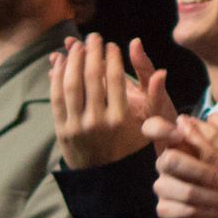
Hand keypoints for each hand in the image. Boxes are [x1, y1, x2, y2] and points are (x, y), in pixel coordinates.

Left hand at [52, 34, 171, 170]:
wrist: (106, 181)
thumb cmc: (130, 150)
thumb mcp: (148, 127)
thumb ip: (154, 97)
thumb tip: (162, 72)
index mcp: (120, 119)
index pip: (114, 78)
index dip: (112, 57)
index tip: (112, 45)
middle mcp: (97, 121)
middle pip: (91, 76)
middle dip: (91, 51)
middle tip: (93, 37)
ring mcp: (77, 126)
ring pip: (71, 84)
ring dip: (72, 59)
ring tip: (76, 45)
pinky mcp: (62, 130)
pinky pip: (56, 97)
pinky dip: (56, 76)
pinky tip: (59, 62)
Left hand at [151, 95, 217, 217]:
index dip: (213, 119)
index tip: (206, 120)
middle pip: (215, 137)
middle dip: (195, 127)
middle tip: (182, 122)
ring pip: (207, 155)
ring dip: (190, 144)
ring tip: (179, 136)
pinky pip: (205, 179)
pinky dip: (193, 167)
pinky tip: (186, 161)